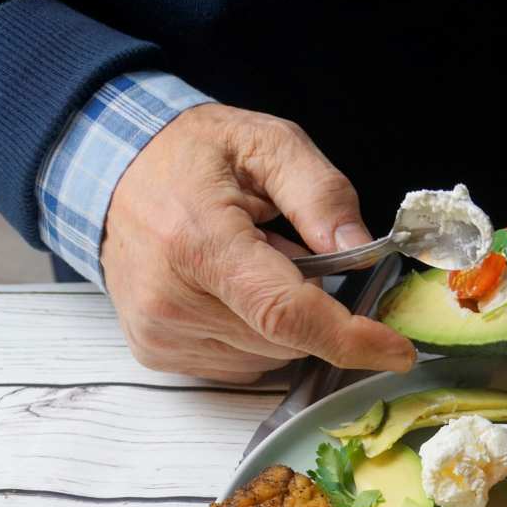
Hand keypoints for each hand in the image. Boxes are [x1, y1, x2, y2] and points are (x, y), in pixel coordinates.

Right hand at [100, 103, 415, 382]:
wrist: (110, 169)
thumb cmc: (190, 155)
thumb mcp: (267, 143)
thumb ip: (321, 193)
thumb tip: (361, 248)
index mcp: (199, 241)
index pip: (286, 313)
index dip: (350, 339)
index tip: (396, 350)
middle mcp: (171, 298)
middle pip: (286, 338)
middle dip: (310, 304)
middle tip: (284, 249)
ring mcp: (159, 331)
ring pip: (267, 356)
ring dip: (279, 319)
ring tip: (248, 264)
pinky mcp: (155, 351)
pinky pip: (238, 363)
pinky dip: (253, 333)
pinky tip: (228, 289)